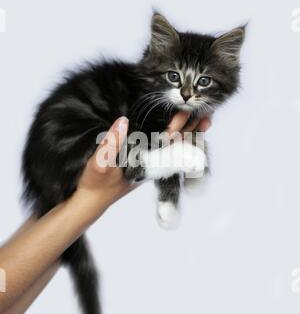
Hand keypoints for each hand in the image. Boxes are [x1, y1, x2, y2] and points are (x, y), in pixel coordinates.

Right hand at [75, 112, 210, 213]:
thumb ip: (111, 143)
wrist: (91, 201)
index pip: (165, 143)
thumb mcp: (99, 163)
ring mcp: (148, 163)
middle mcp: (150, 163)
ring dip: (187, 134)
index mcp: (144, 162)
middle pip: (176, 145)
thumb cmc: (95, 183)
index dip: (177, 127)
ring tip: (204, 123)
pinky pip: (164, 149)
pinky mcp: (143, 162)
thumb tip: (122, 121)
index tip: (186, 113)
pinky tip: (183, 132)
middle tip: (208, 116)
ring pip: (173, 147)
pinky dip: (175, 139)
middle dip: (190, 130)